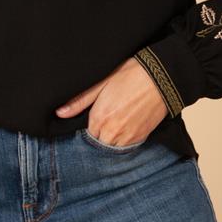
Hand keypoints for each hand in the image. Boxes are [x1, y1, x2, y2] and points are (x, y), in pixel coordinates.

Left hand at [54, 57, 169, 145]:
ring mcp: (128, 137)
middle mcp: (112, 132)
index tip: (96, 115)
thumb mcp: (102, 82)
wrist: (162, 76)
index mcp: (99, 118)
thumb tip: (60, 113)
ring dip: (112, 139)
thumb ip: (80, 101)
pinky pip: (128, 146)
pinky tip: (128, 123)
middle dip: (100, 133)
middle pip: (99, 142)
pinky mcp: (142, 136)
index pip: (87, 134)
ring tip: (118, 120)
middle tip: (108, 117)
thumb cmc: (131, 74)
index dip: (90, 125)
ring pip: (113, 147)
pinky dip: (125, 139)